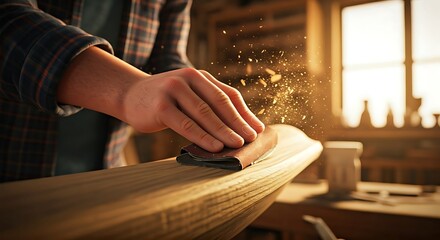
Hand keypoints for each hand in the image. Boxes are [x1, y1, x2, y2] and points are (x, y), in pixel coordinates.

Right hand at [58, 47, 263, 151]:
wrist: (130, 95)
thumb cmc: (166, 100)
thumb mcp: (189, 95)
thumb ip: (210, 105)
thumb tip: (239, 127)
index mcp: (200, 76)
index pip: (228, 95)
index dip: (245, 113)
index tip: (258, 129)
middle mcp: (189, 78)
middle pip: (220, 103)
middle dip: (238, 123)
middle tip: (251, 139)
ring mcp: (174, 90)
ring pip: (204, 114)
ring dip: (224, 131)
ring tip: (238, 144)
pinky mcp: (161, 106)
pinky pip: (186, 124)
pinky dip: (202, 136)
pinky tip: (215, 146)